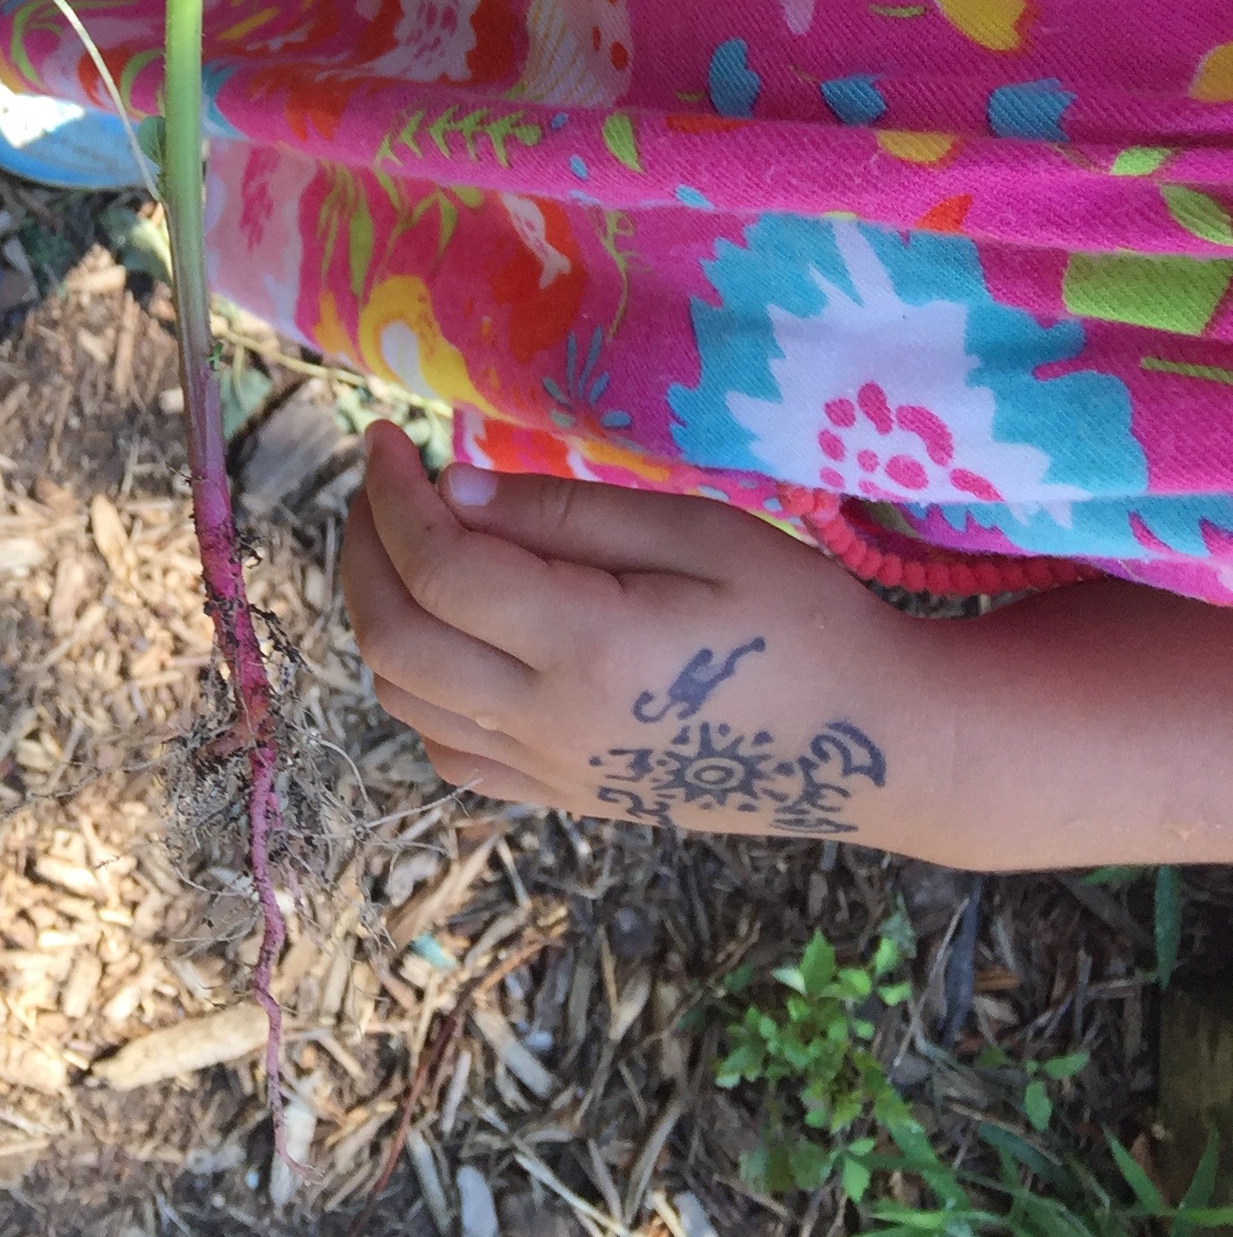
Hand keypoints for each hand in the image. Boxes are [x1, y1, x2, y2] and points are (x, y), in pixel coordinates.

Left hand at [342, 428, 944, 851]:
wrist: (874, 749)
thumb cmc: (803, 619)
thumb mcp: (699, 533)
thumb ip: (568, 512)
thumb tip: (453, 491)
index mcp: (590, 650)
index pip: (439, 571)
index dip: (392, 497)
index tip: (385, 439)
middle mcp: (552, 724)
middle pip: (397, 640)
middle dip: (363, 550)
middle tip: (380, 486)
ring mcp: (551, 772)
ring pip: (405, 700)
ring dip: (378, 613)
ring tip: (399, 543)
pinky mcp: (562, 797)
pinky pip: (447, 751)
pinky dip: (413, 686)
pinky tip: (441, 630)